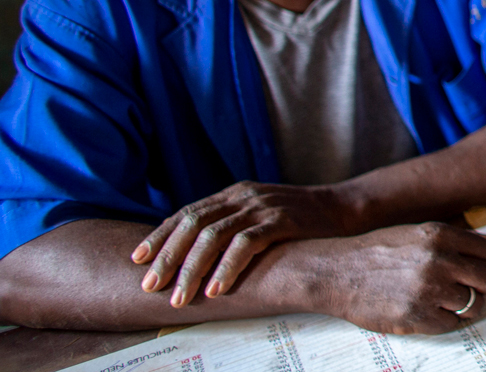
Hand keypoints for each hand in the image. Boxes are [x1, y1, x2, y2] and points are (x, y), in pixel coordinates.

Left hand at [132, 180, 365, 306]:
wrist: (343, 208)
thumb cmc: (298, 220)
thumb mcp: (258, 213)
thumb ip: (230, 224)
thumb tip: (192, 253)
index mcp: (233, 193)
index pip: (186, 213)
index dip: (159, 236)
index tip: (137, 260)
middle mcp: (243, 196)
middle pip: (193, 224)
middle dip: (168, 257)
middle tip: (150, 285)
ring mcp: (262, 207)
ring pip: (214, 236)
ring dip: (192, 269)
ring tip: (180, 296)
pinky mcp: (282, 221)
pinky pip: (246, 244)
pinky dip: (227, 268)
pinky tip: (217, 288)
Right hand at [308, 223, 485, 334]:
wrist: (337, 273)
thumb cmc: (380, 253)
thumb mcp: (420, 236)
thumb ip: (464, 240)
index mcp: (440, 235)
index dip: (481, 264)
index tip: (468, 270)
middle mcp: (438, 260)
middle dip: (479, 287)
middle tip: (461, 289)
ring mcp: (428, 289)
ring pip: (474, 304)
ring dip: (464, 307)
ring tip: (443, 302)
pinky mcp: (417, 316)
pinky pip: (452, 324)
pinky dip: (445, 322)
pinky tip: (428, 312)